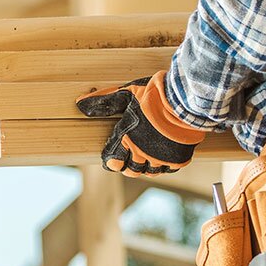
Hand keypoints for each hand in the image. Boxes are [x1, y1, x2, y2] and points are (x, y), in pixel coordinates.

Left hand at [76, 70, 207, 176]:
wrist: (186, 100)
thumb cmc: (154, 95)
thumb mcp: (126, 93)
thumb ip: (104, 102)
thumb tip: (79, 104)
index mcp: (126, 138)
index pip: (113, 161)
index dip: (111, 162)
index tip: (112, 159)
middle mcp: (142, 152)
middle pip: (131, 171)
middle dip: (128, 166)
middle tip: (129, 159)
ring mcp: (160, 158)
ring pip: (149, 172)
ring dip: (145, 167)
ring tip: (146, 157)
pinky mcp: (178, 159)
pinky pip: (168, 169)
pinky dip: (164, 165)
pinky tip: (163, 157)